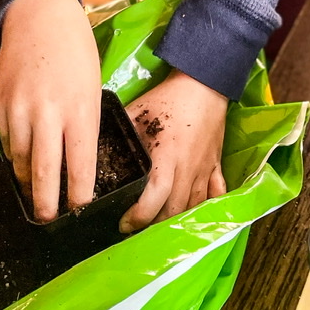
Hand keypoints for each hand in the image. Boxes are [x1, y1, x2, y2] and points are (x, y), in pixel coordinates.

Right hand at [0, 0, 100, 222]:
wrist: (39, 17)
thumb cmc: (75, 51)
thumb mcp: (91, 86)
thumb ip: (84, 122)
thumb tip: (78, 159)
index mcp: (79, 108)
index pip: (80, 163)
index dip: (79, 192)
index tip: (80, 208)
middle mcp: (48, 113)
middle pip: (44, 172)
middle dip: (46, 203)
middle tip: (49, 218)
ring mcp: (19, 110)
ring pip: (19, 160)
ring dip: (26, 179)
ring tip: (35, 191)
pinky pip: (5, 140)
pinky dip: (13, 151)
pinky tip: (21, 156)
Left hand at [120, 71, 227, 232]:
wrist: (203, 83)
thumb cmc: (168, 98)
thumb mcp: (137, 113)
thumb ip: (120, 135)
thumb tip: (93, 152)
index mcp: (167, 157)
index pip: (154, 198)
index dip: (139, 217)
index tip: (124, 223)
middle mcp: (187, 169)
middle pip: (173, 211)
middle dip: (154, 225)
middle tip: (137, 227)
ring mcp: (204, 169)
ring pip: (193, 207)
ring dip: (176, 220)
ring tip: (159, 222)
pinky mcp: (216, 165)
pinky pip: (216, 194)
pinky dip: (206, 207)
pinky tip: (193, 214)